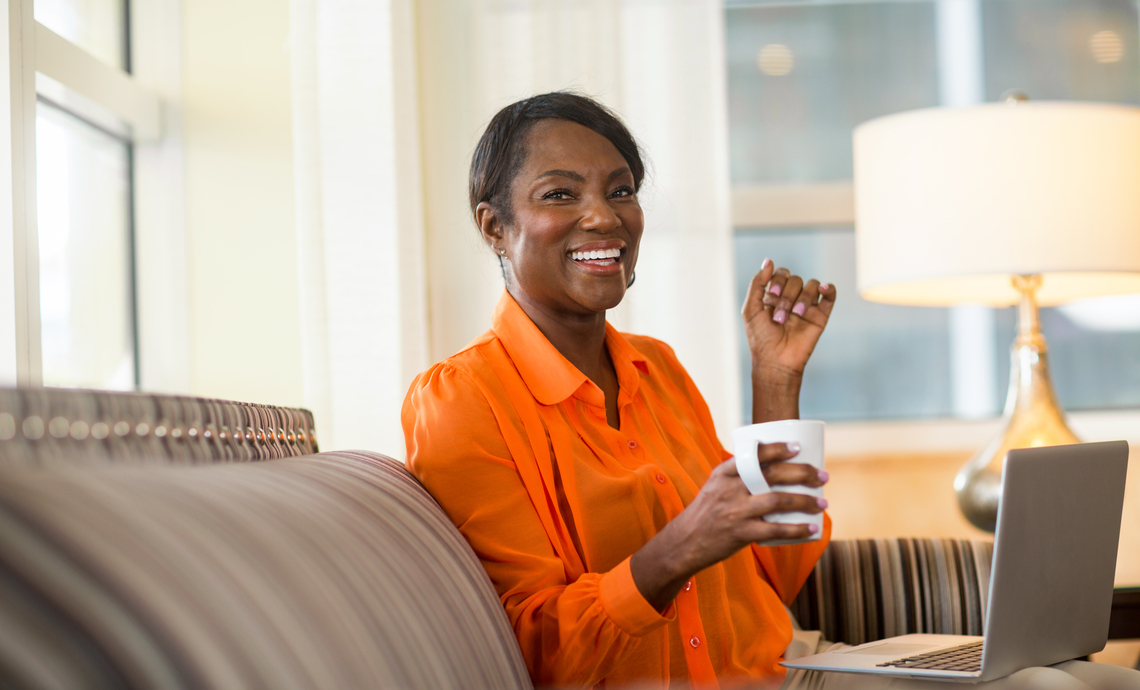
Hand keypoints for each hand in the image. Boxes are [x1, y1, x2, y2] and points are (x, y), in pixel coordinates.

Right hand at [629, 444, 827, 610]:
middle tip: (822, 475)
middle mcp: (730, 489)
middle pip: (772, 475)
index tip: (798, 447)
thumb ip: (738, 476)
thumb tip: (773, 466)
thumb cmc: (706, 512)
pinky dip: (797, 529)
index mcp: (724, 473)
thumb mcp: (715, 486)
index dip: (777, 449)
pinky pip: (775, 530)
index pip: (753, 455)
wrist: (685, 542)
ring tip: (823, 502)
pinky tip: (812, 528)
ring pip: (777, 501)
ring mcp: (735, 511)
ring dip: (805, 501)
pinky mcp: (741, 533)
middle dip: (802, 473)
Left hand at [742, 259, 836, 379]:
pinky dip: (828, 288)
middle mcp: (791, 298)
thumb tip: (768, 261)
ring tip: (796, 315)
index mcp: (774, 296)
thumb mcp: (750, 309)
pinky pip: (830, 294)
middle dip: (787, 295)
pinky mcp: (821, 315)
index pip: (780, 274)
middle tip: (780, 316)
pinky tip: (822, 290)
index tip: (771, 297)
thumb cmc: (760, 338)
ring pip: (811, 285)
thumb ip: (757, 283)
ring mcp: (807, 306)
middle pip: (795, 279)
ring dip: (803, 298)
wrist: (776, 361)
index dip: (777, 280)